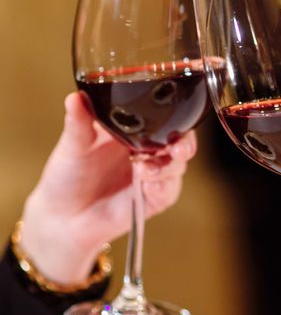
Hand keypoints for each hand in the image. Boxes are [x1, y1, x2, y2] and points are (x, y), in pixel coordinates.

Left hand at [20, 92, 196, 284]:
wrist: (63, 216)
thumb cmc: (67, 176)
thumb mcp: (72, 146)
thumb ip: (79, 123)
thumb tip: (75, 98)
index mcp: (132, 130)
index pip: (164, 118)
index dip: (176, 118)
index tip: (175, 120)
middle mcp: (146, 150)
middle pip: (180, 142)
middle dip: (184, 145)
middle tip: (176, 150)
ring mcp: (152, 175)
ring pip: (177, 167)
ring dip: (167, 168)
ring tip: (145, 171)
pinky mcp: (153, 199)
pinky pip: (168, 192)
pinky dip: (163, 188)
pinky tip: (149, 187)